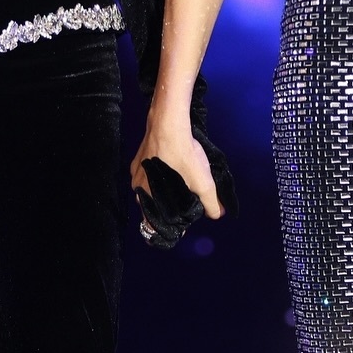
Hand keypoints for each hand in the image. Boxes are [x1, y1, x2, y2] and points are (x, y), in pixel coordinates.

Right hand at [130, 106, 222, 221]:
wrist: (168, 123)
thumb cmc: (182, 155)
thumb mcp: (202, 182)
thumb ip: (211, 203)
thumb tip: (217, 214)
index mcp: (148, 200)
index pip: (152, 225)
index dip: (167, 228)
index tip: (180, 226)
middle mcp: (137, 190)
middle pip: (151, 208)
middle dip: (166, 209)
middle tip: (184, 203)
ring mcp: (135, 173)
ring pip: (149, 190)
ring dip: (161, 192)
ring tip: (179, 186)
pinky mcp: (138, 158)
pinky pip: (147, 175)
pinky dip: (157, 176)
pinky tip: (170, 169)